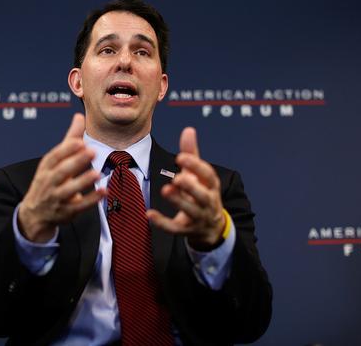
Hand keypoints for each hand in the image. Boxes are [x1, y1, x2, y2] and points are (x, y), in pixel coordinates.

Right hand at [17, 113, 105, 242]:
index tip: (79, 141)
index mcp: (47, 167)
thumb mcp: (55, 160)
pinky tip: (103, 191)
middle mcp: (49, 182)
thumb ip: (70, 139)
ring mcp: (57, 198)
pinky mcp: (66, 211)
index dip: (66, 150)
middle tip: (92, 151)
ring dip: (82, 181)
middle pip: (61, 171)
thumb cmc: (49, 180)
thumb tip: (79, 116)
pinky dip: (91, 199)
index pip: (55, 157)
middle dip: (76, 162)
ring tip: (97, 173)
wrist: (35, 213)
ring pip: (69, 190)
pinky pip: (79, 206)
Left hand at [147, 127, 225, 249]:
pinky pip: (174, 228)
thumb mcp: (199, 175)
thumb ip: (192, 153)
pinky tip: (149, 214)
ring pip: (190, 211)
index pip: (207, 175)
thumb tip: (188, 129)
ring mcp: (198, 217)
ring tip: (166, 190)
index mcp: (211, 186)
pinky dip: (162, 222)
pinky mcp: (186, 230)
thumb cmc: (202, 192)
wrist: (211, 226)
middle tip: (177, 178)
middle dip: (190, 187)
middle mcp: (208, 202)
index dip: (196, 166)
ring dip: (178, 201)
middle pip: (202, 195)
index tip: (181, 156)